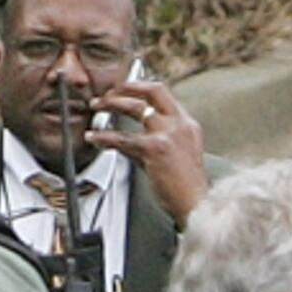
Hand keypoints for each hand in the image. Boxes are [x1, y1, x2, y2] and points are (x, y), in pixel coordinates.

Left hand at [86, 72, 208, 223]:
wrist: (197, 205)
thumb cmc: (187, 188)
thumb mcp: (176, 157)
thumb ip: (154, 143)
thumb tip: (127, 140)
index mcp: (188, 125)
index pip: (165, 95)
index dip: (143, 87)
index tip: (127, 89)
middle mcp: (180, 124)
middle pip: (153, 90)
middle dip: (127, 86)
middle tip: (109, 92)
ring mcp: (168, 134)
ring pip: (135, 108)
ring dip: (112, 103)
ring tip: (96, 106)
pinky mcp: (155, 148)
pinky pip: (123, 138)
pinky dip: (104, 137)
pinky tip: (94, 138)